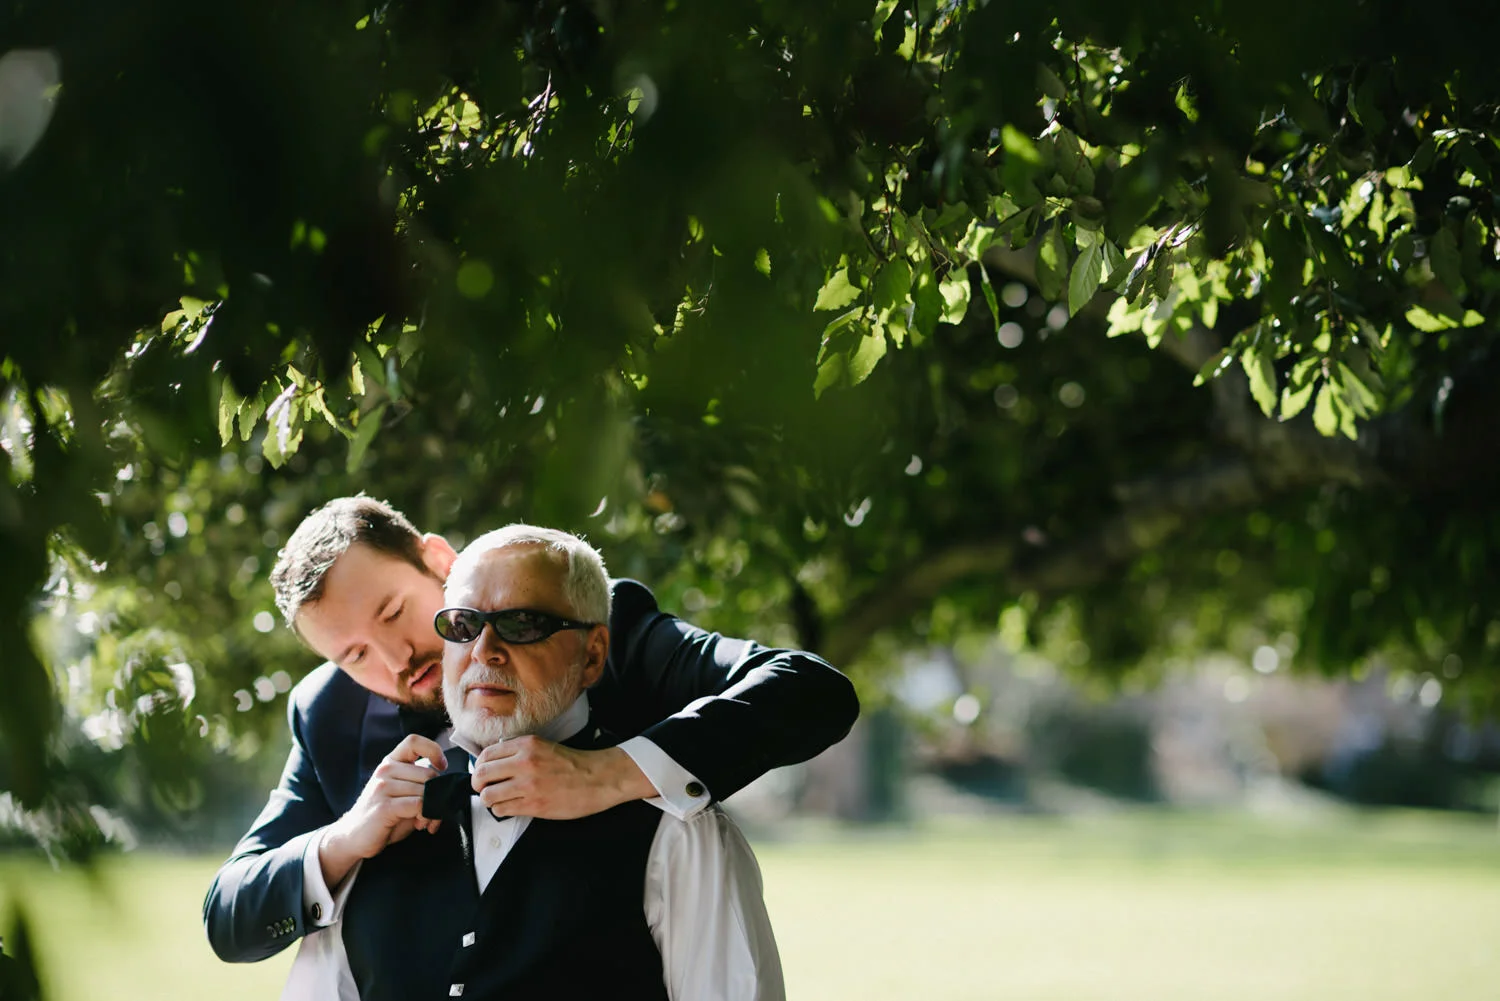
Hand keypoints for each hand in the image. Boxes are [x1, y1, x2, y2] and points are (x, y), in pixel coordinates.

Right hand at [320, 734, 446, 887]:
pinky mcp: (384, 806)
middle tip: (437, 811)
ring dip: (434, 809)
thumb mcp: (403, 793)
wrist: (354, 836)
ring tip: (427, 820)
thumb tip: (449, 787)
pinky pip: (419, 805)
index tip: (441, 766)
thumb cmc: (384, 814)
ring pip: (426, 791)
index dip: (433, 750)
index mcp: (391, 762)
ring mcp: (383, 787)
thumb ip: (421, 785)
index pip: (414, 741)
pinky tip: (421, 823)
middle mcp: (385, 770)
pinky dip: (427, 815)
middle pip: (428, 774)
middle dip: (440, 795)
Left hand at [471, 738, 654, 819]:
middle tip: (484, 788)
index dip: (479, 766)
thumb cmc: (573, 764)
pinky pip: (501, 810)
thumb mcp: (544, 746)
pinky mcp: (533, 805)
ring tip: (498, 800)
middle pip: (482, 774)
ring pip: (488, 795)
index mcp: (526, 745)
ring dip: (489, 800)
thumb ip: (519, 751)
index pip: (486, 754)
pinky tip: (510, 807)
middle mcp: (524, 762)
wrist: (597, 779)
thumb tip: (495, 761)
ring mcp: (528, 785)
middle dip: (478, 784)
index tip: (483, 773)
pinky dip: (501, 810)